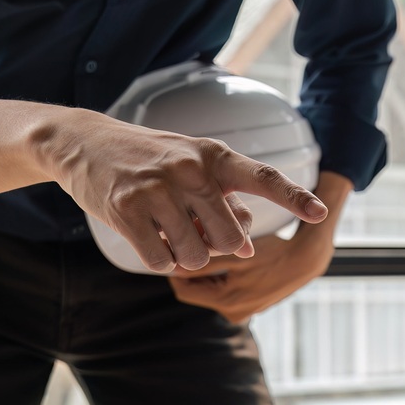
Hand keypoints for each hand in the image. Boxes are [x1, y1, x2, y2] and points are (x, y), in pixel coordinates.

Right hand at [41, 113, 328, 274]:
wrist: (84, 143)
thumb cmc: (149, 159)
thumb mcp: (192, 166)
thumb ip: (225, 201)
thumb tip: (246, 248)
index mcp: (213, 156)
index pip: (262, 177)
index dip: (294, 197)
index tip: (320, 213)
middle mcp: (189, 170)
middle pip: (230, 239)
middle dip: (219, 247)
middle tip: (196, 229)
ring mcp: (157, 190)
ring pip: (196, 255)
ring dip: (186, 255)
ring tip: (168, 230)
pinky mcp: (126, 211)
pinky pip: (162, 260)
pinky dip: (160, 259)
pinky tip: (149, 237)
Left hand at [166, 172, 350, 322]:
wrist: (310, 257)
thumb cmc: (274, 249)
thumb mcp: (238, 252)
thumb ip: (205, 260)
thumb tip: (173, 264)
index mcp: (228, 302)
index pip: (182, 287)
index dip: (176, 262)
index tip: (172, 240)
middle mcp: (233, 313)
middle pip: (194, 289)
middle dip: (190, 265)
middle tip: (187, 239)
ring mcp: (242, 311)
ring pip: (208, 288)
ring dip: (204, 269)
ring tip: (204, 244)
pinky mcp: (250, 306)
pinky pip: (223, 290)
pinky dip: (219, 274)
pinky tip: (224, 256)